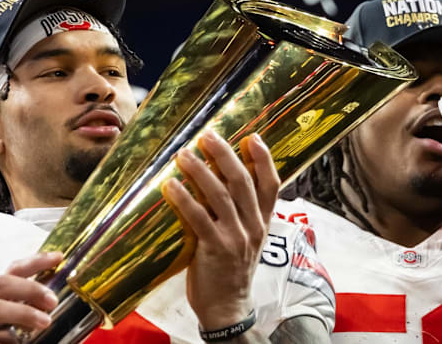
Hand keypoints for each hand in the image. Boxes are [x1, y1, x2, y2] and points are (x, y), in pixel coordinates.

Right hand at [0, 252, 62, 343]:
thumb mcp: (7, 332)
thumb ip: (24, 319)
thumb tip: (52, 309)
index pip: (10, 274)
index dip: (34, 262)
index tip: (57, 257)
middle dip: (29, 287)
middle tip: (53, 300)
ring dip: (22, 311)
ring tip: (44, 322)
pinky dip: (7, 341)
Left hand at [162, 131, 279, 329]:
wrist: (227, 307)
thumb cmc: (230, 268)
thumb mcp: (244, 238)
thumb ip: (237, 211)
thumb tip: (217, 178)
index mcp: (262, 222)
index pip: (271, 185)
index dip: (264, 160)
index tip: (252, 137)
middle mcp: (253, 227)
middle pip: (242, 182)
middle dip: (225, 155)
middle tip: (207, 136)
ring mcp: (235, 238)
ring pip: (220, 196)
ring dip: (201, 172)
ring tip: (183, 154)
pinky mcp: (214, 249)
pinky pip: (199, 218)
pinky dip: (184, 199)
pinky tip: (170, 185)